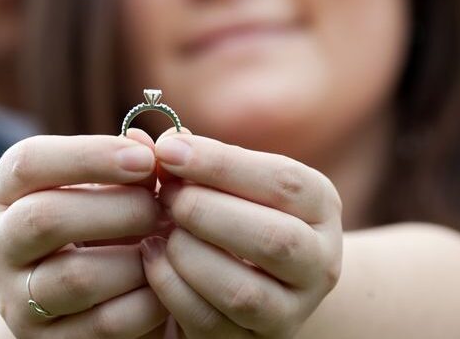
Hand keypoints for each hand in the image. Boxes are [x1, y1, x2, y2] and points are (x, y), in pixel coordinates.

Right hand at [0, 132, 170, 338]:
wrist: (74, 297)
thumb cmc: (97, 219)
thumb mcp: (102, 184)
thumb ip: (131, 161)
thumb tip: (162, 142)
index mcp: (6, 191)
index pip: (29, 162)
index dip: (90, 155)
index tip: (147, 159)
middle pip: (46, 219)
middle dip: (119, 209)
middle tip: (163, 207)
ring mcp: (16, 299)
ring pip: (76, 277)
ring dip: (136, 258)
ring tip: (165, 243)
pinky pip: (104, 324)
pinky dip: (146, 301)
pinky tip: (163, 281)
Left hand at [140, 131, 342, 337]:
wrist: (256, 278)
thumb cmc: (233, 212)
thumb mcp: (228, 183)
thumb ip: (193, 161)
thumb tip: (139, 139)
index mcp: (320, 206)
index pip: (283, 182)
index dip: (221, 163)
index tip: (168, 150)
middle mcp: (320, 261)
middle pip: (274, 239)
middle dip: (207, 212)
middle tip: (166, 196)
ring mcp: (292, 310)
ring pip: (243, 291)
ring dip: (189, 254)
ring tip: (159, 230)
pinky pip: (210, 321)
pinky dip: (172, 287)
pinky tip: (152, 257)